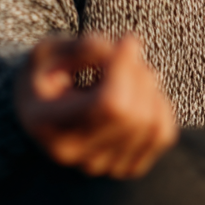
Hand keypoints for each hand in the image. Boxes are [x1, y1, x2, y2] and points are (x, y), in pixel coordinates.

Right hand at [15, 33, 178, 178]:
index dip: (126, 67)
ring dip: (149, 87)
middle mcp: (76, 154)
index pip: (108, 105)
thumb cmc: (45, 73)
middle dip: (138, 72)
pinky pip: (162, 134)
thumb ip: (80, 47)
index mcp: (49, 124)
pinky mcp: (126, 165)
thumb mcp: (48, 50)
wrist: (41, 105)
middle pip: (133, 113)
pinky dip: (160, 105)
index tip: (126, 39)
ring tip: (129, 71)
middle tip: (123, 52)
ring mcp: (103, 164)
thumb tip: (115, 49)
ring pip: (151, 124)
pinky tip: (141, 90)